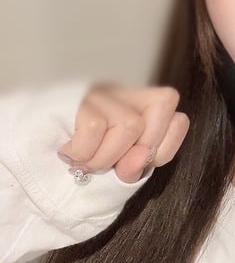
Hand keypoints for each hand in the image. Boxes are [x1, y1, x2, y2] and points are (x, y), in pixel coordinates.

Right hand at [57, 84, 189, 182]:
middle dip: (143, 147)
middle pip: (164, 103)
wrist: (30, 158)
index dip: (167, 143)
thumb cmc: (82, 164)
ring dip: (107, 157)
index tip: (142, 163)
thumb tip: (140, 159)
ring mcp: (99, 92)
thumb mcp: (116, 169)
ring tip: (86, 164)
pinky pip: (94, 128)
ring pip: (130, 124)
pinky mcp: (73, 99)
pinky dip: (83, 152)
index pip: (177, 112)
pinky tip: (70, 154)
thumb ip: (136, 167)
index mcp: (139, 108)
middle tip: (113, 165)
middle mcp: (123, 93)